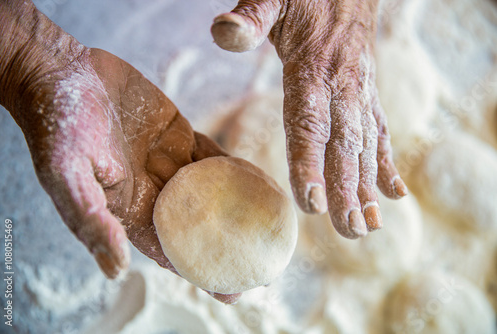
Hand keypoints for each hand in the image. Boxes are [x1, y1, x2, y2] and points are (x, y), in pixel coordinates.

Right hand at [0, 2, 237, 303]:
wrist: (64, 74)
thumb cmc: (57, 126)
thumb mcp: (66, 175)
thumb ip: (92, 219)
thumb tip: (117, 270)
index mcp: (129, 209)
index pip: (170, 250)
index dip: (200, 271)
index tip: (231, 292)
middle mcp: (154, 191)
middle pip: (199, 227)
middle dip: (228, 246)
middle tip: (263, 263)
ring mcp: (170, 162)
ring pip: (212, 192)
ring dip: (239, 209)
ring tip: (270, 225)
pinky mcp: (179, 134)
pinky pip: (213, 156)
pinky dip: (235, 168)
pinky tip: (258, 180)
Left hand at [211, 0, 407, 238]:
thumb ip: (250, 18)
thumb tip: (223, 32)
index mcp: (312, 70)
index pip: (310, 124)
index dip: (311, 164)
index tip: (314, 204)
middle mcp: (342, 88)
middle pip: (343, 146)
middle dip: (347, 191)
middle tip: (350, 231)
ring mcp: (359, 94)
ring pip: (365, 148)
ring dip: (368, 189)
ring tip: (369, 227)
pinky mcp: (367, 97)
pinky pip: (379, 134)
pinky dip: (387, 166)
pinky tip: (394, 195)